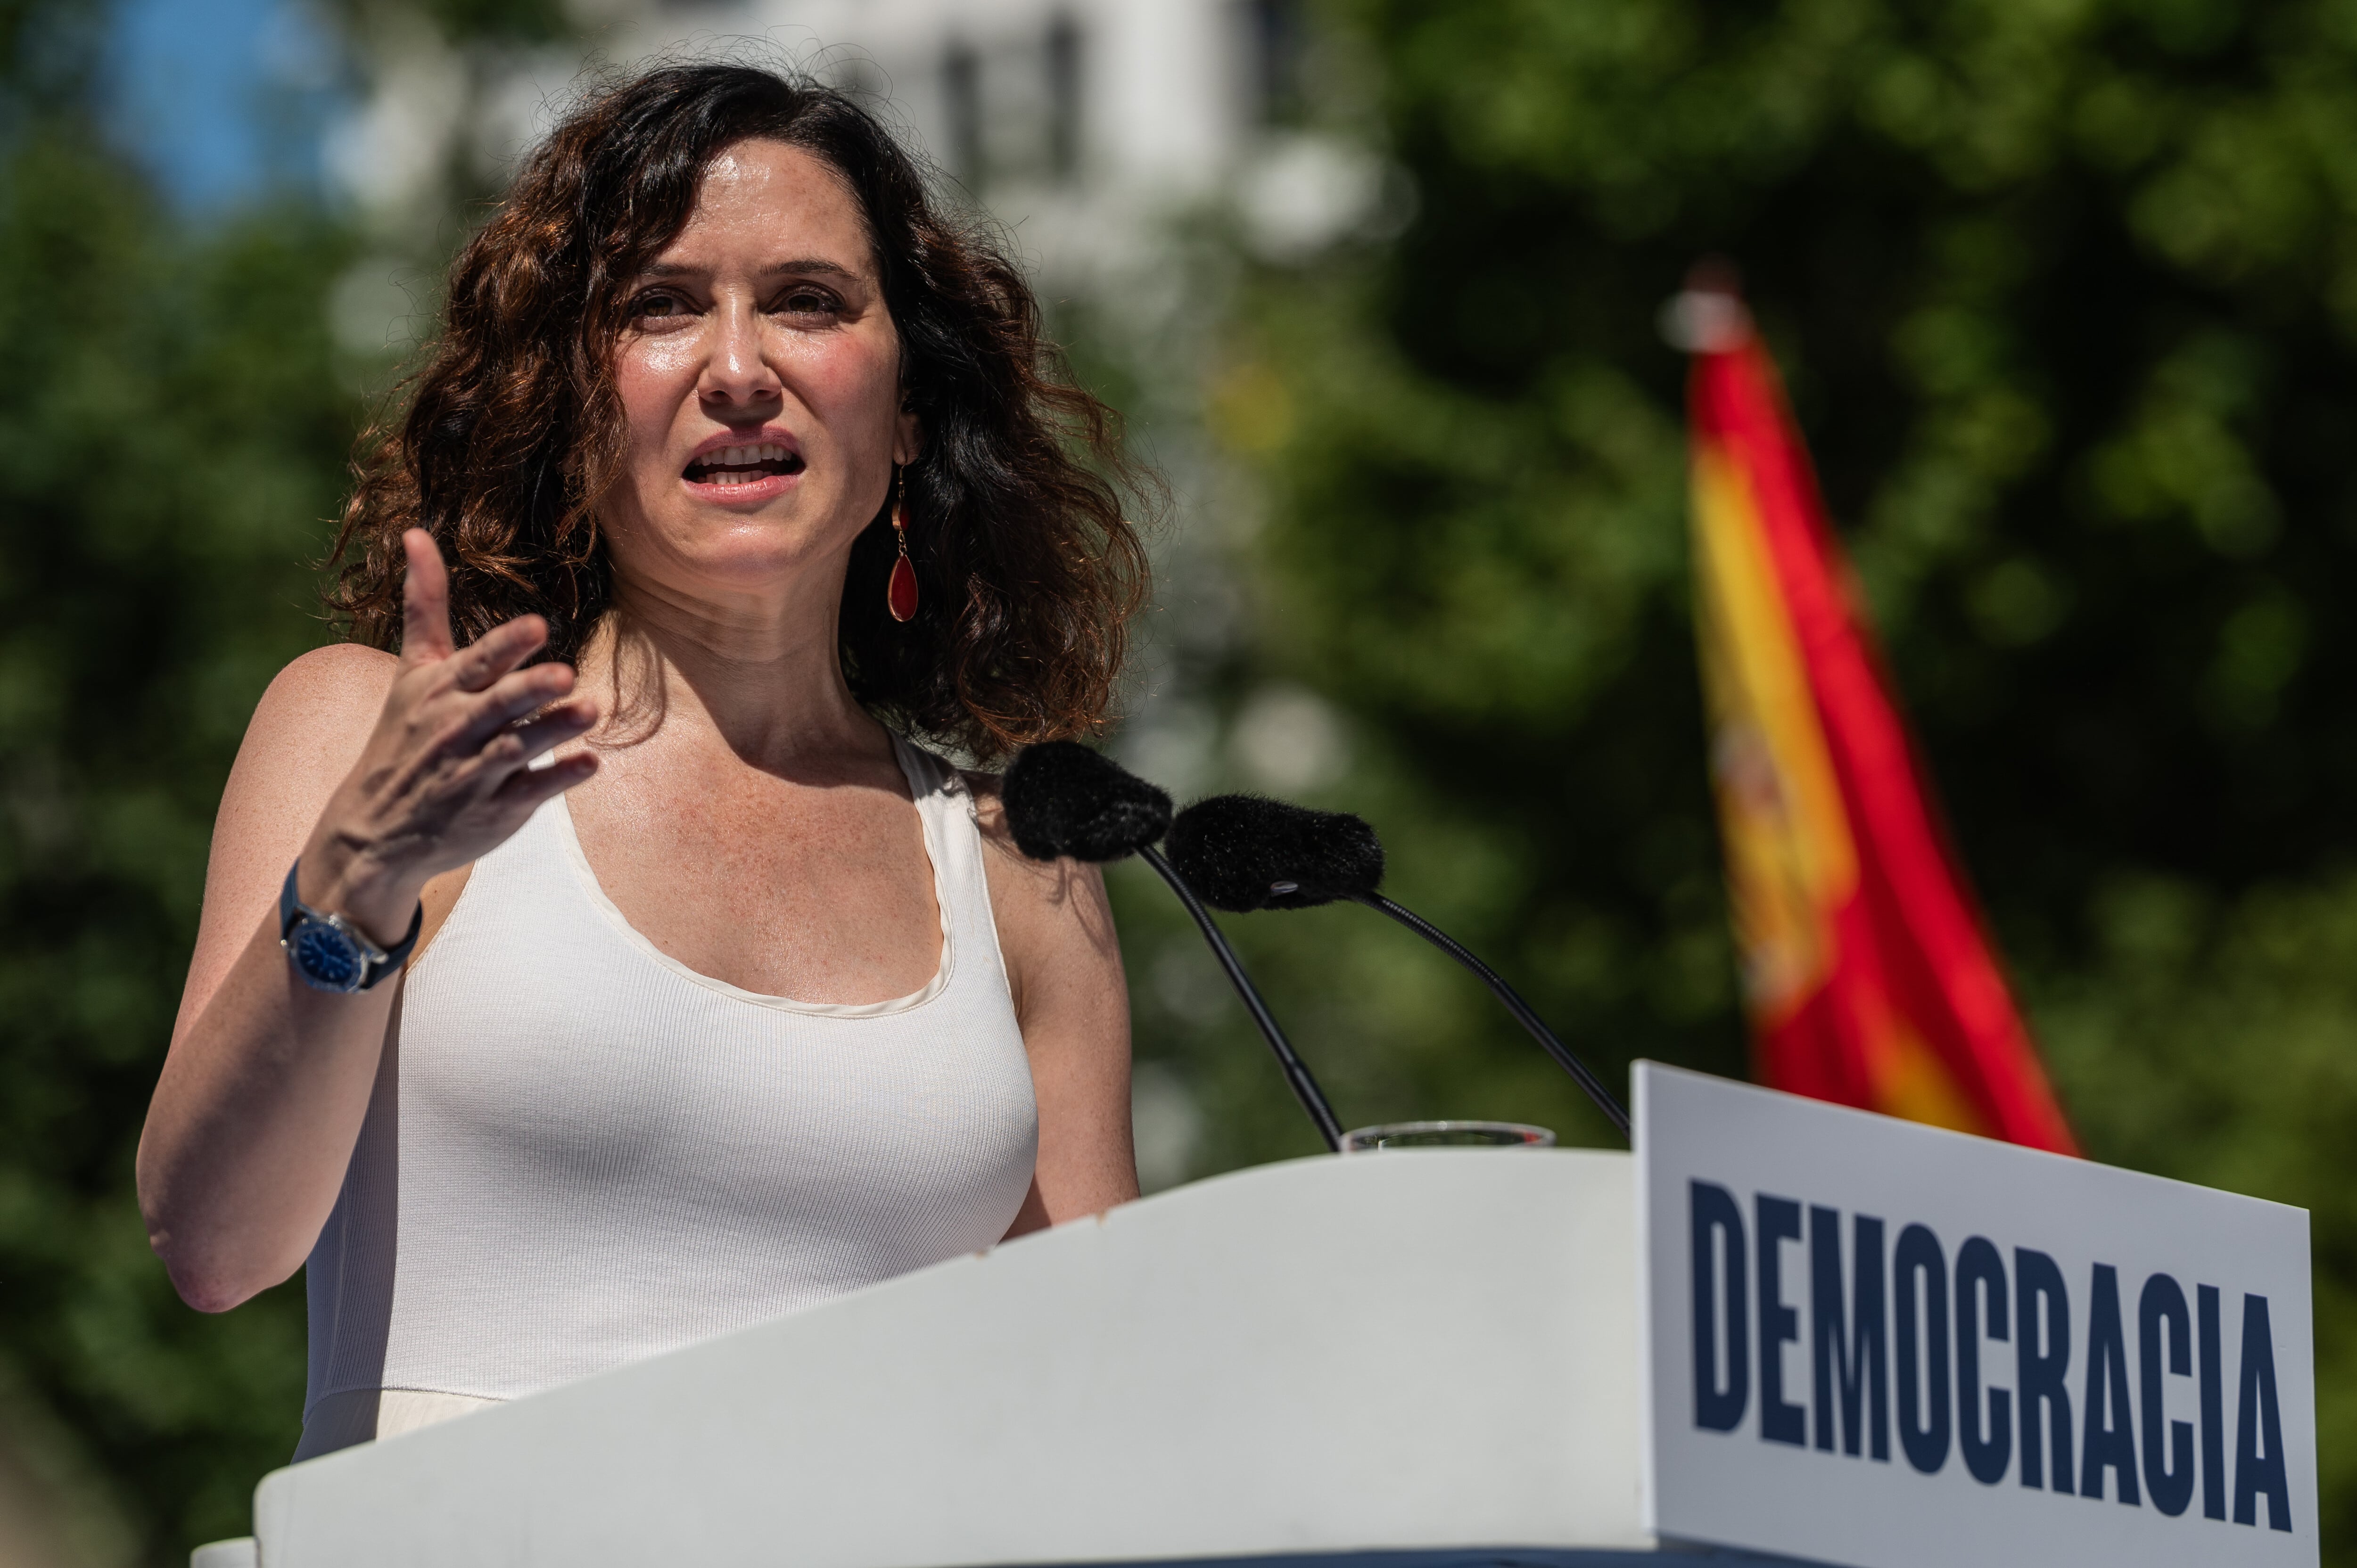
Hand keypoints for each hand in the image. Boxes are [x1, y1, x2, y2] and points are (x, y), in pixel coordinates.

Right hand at [298, 530, 598, 940]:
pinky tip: (590, 764)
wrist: (374, 829)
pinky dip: (560, 778)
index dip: (506, 646)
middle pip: (499, 705)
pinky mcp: (495, 809)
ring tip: (592, 709)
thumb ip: (425, 605)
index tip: (536, 626)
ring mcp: (476, 771)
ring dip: (555, 729)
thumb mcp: (412, 671)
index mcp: (441, 691)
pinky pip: (532, 791)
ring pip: (519, 747)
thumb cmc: (404, 737)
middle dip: (530, 690)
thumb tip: (417, 533)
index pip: (477, 663)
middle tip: (565, 674)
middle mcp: (458, 729)